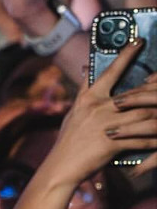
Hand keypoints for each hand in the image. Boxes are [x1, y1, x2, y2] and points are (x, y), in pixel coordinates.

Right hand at [21, 41, 156, 189]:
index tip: (139, 40)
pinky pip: (139, 140)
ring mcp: (105, 126)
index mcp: (89, 98)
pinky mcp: (111, 144)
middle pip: (135, 94)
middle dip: (154, 88)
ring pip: (142, 115)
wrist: (61, 168)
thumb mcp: (74, 111)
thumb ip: (84, 89)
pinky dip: (153, 140)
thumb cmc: (69, 140)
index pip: (110, 71)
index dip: (126, 55)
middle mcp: (98, 108)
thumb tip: (85, 67)